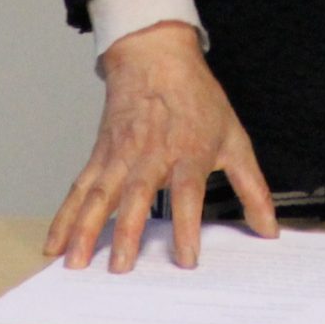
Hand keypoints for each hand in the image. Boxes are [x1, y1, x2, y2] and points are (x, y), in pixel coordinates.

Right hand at [42, 20, 278, 272]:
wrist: (156, 56)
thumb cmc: (197, 99)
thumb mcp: (233, 137)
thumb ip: (252, 187)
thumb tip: (269, 228)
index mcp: (188, 152)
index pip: (188, 193)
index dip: (188, 226)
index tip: (187, 259)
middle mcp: (151, 155)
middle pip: (137, 194)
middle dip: (127, 232)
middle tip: (120, 268)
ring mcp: (121, 155)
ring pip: (99, 194)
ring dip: (85, 229)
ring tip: (74, 263)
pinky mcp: (100, 155)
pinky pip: (80, 189)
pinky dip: (65, 216)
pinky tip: (55, 243)